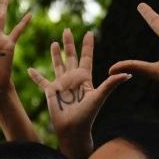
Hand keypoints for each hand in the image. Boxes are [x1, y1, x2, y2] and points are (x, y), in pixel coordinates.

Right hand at [29, 30, 130, 158]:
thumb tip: (128, 74)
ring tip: (54, 42)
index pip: (86, 57)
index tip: (89, 32)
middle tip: (67, 29)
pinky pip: (41, 81)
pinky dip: (36, 76)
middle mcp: (73, 79)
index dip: (87, 45)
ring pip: (58, 65)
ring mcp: (61, 84)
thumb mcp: (99, 97)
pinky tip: (29, 70)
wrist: (73, 129)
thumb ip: (111, 84)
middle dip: (69, 43)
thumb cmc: (87, 115)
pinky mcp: (50, 92)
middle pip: (71, 56)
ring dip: (56, 55)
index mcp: (84, 78)